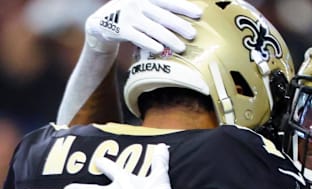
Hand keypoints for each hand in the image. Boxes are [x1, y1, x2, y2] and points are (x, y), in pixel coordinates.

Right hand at [86, 0, 201, 52]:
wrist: (100, 23)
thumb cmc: (129, 17)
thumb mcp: (142, 8)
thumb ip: (158, 11)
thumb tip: (182, 21)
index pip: (168, 1)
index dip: (183, 7)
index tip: (199, 14)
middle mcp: (137, 3)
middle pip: (163, 15)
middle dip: (179, 25)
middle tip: (193, 35)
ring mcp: (128, 16)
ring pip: (152, 28)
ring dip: (168, 38)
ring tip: (181, 48)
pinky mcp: (120, 29)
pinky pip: (137, 37)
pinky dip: (148, 43)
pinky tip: (159, 50)